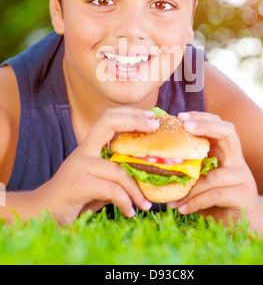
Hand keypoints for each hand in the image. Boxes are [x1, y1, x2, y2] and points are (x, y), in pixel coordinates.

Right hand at [34, 107, 158, 224]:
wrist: (41, 213)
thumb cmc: (74, 198)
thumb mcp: (98, 182)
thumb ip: (116, 174)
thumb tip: (146, 172)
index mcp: (88, 147)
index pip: (108, 118)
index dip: (130, 113)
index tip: (152, 118)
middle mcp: (82, 152)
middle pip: (108, 122)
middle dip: (135, 120)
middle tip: (156, 129)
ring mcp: (78, 166)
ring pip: (118, 169)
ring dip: (136, 190)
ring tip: (146, 204)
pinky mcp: (77, 185)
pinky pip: (111, 190)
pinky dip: (125, 202)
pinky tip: (129, 211)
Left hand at [169, 112, 259, 228]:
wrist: (243, 226)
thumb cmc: (215, 201)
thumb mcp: (202, 180)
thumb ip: (191, 168)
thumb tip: (159, 158)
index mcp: (227, 153)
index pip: (220, 125)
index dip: (202, 117)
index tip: (181, 117)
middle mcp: (237, 161)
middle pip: (228, 132)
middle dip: (206, 125)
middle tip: (185, 126)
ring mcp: (243, 177)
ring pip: (213, 175)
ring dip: (189, 188)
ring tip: (171, 198)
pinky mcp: (244, 196)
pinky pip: (214, 195)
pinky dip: (195, 202)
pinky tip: (182, 209)